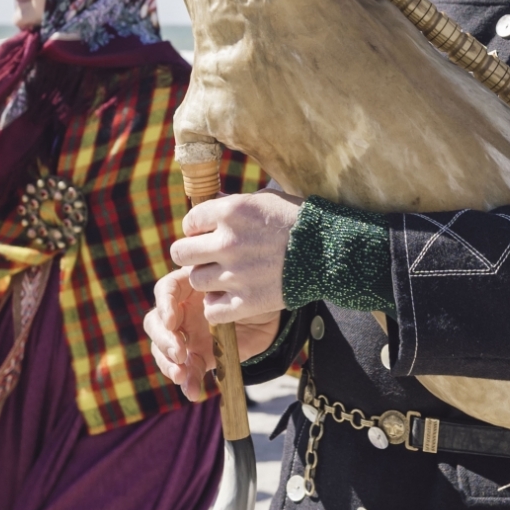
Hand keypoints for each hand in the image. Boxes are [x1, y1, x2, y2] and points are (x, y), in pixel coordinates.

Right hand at [145, 270, 282, 401]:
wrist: (270, 320)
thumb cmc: (254, 296)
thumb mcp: (241, 292)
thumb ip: (222, 298)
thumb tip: (207, 307)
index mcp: (190, 286)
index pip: (166, 289)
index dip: (164, 305)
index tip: (172, 322)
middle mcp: (182, 310)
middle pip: (155, 322)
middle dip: (164, 340)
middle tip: (180, 353)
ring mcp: (185, 335)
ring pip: (162, 349)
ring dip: (168, 364)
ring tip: (181, 375)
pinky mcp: (195, 357)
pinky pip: (185, 371)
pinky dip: (187, 383)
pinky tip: (192, 392)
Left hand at [169, 191, 299, 323]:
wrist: (329, 252)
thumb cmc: (297, 221)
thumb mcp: (264, 200)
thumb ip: (232, 204)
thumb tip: (208, 205)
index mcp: (230, 211)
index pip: (189, 222)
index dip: (198, 229)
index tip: (210, 234)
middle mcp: (228, 242)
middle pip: (181, 253)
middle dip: (193, 255)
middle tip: (208, 258)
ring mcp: (236, 274)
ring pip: (195, 281)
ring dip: (207, 280)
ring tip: (225, 277)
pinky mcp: (247, 302)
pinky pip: (212, 310)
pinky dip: (217, 307)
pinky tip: (230, 298)